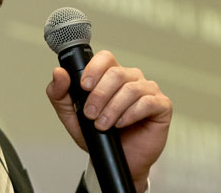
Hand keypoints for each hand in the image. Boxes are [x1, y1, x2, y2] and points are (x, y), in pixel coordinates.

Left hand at [46, 50, 171, 191]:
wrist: (117, 162)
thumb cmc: (99, 136)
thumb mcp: (72, 117)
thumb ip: (61, 94)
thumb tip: (59, 74)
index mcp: (110, 76)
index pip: (105, 58)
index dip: (93, 69)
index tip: (84, 87)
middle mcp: (131, 79)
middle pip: (116, 73)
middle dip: (99, 95)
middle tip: (90, 114)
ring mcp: (148, 91)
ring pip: (130, 88)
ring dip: (113, 108)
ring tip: (103, 124)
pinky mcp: (161, 106)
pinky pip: (147, 102)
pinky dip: (130, 114)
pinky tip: (121, 123)